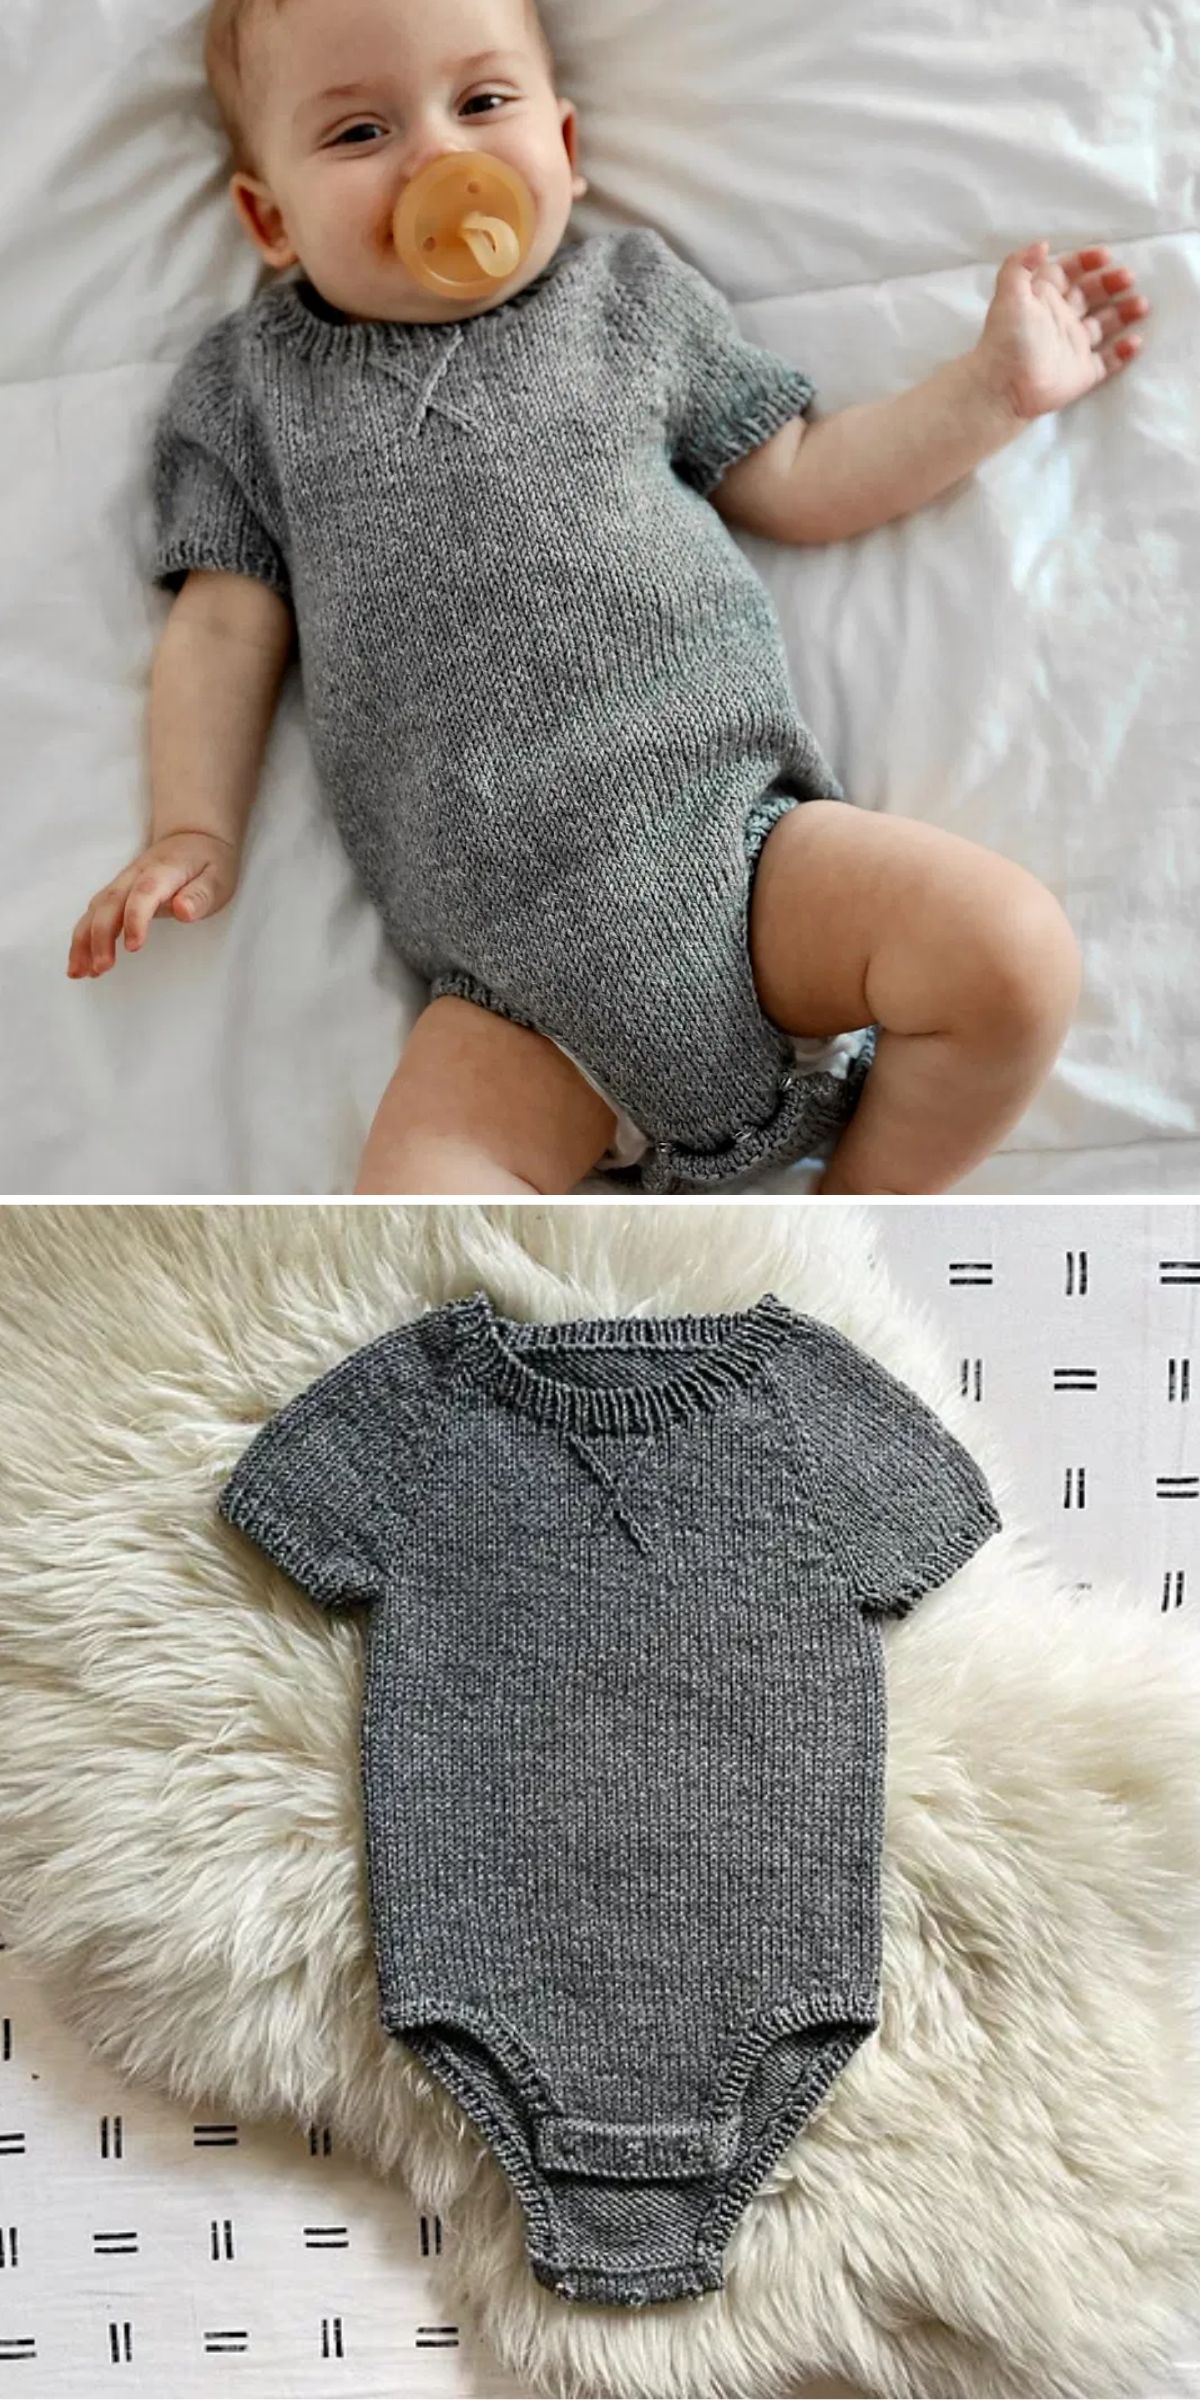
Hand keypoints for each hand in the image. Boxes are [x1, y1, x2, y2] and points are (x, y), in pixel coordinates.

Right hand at [67, 831, 239, 978]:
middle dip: (101, 936)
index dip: (136, 918)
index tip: (134, 947)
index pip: (145, 892)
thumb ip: (200, 896)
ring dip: (84, 940)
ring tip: (79, 972)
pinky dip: (83, 938)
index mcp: (165, 870)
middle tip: (102, 968)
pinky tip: (80, 963)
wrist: (191, 838)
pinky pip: (94, 914)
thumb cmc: (208, 863)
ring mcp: (122, 883)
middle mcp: (136, 874)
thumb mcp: (218, 878)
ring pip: (96, 909)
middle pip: (111, 902)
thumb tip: (183, 911)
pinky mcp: (116, 893)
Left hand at [973, 240, 1150, 421]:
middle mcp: (1060, 319)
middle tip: (1128, 278)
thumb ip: (1021, 264)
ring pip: (1103, 325)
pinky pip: (1107, 361)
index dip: (1086, 261)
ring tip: (1142, 304)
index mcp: (1044, 298)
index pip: (1068, 273)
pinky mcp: (1081, 373)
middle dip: (1110, 284)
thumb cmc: (1007, 338)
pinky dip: (1123, 352)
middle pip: (1090, 295)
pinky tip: (1136, 341)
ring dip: (1123, 313)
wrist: (1004, 388)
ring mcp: (1072, 346)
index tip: (1106, 255)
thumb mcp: (1009, 294)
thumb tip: (1042, 244)